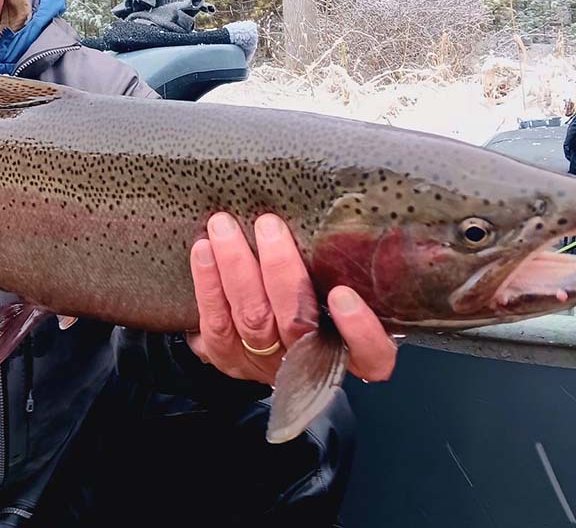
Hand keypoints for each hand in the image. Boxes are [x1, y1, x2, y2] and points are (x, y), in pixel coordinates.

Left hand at [186, 212, 396, 384]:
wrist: (267, 332)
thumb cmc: (313, 296)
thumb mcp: (335, 286)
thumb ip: (337, 266)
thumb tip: (322, 212)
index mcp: (349, 350)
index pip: (372, 356)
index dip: (359, 331)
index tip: (343, 294)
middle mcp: (309, 361)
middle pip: (298, 323)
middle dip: (279, 270)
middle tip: (268, 226)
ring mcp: (267, 363)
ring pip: (253, 318)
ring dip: (236, 268)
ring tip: (224, 228)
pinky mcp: (230, 358)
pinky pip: (216, 325)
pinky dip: (209, 285)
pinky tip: (203, 251)